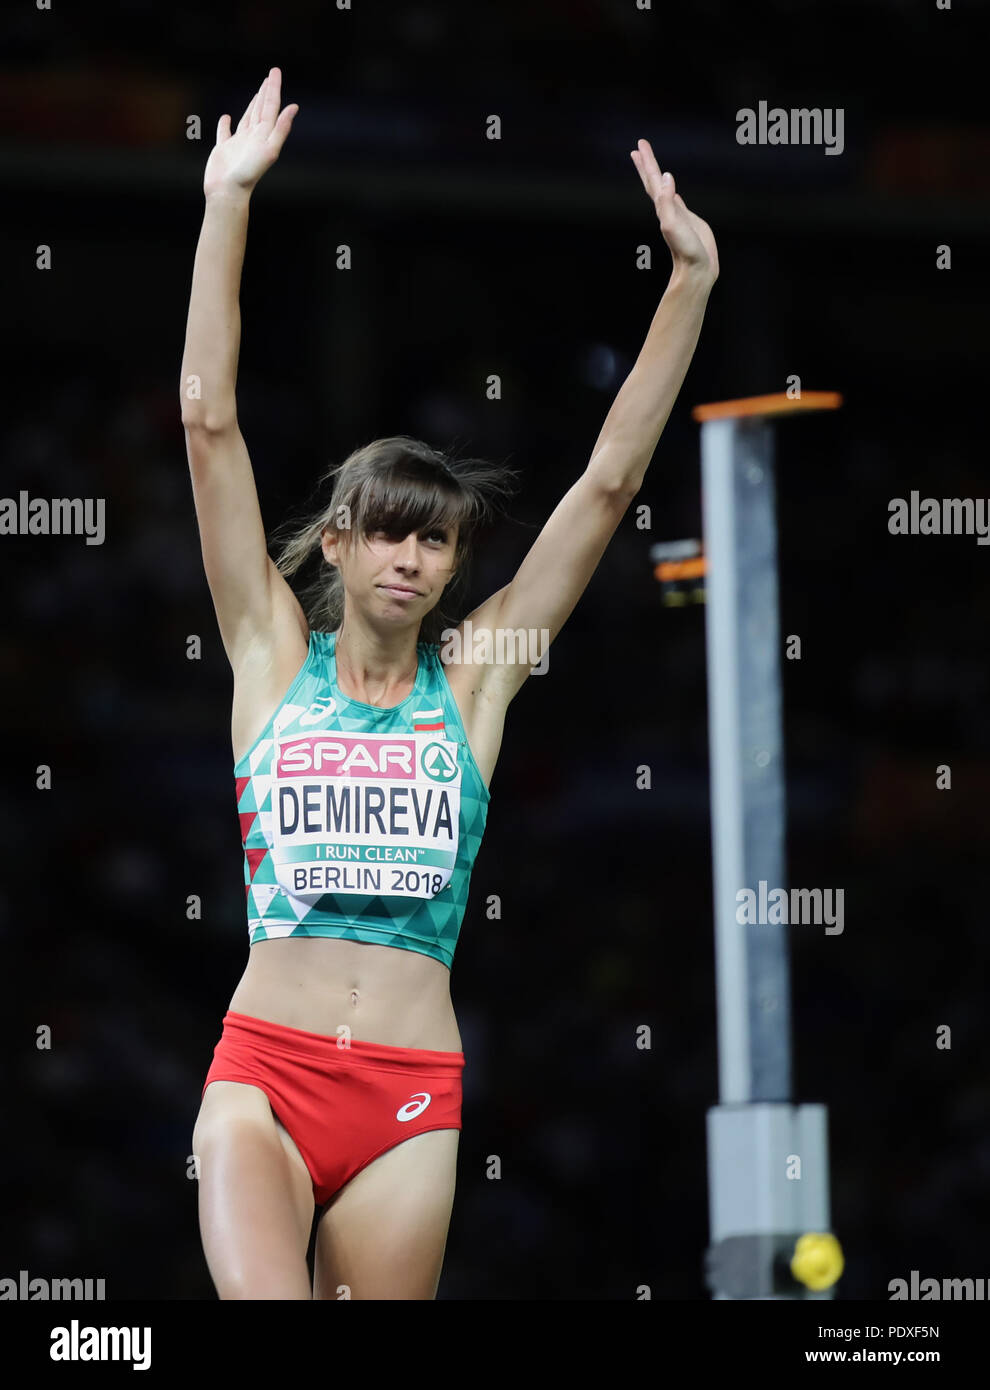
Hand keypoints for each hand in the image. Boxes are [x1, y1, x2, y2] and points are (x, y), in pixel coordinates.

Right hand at [204, 67, 297, 198]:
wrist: (229, 192)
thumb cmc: (249, 173)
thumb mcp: (270, 150)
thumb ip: (281, 129)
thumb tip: (294, 107)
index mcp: (264, 135)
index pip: (271, 107)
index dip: (273, 89)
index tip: (275, 71)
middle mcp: (254, 137)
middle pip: (262, 109)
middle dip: (267, 92)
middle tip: (270, 75)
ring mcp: (239, 143)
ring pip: (247, 118)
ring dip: (253, 105)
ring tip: (258, 93)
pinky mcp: (224, 149)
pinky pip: (225, 133)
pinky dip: (225, 124)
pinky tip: (226, 118)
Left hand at [630, 139, 717, 282]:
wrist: (696, 270)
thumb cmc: (685, 250)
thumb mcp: (672, 224)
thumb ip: (667, 201)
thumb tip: (666, 177)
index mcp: (662, 207)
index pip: (652, 179)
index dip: (647, 162)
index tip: (639, 146)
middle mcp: (667, 209)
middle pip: (654, 182)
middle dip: (647, 164)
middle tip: (640, 147)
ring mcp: (677, 214)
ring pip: (664, 189)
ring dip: (658, 176)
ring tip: (654, 166)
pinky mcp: (688, 220)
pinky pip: (677, 200)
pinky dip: (672, 191)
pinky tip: (671, 187)